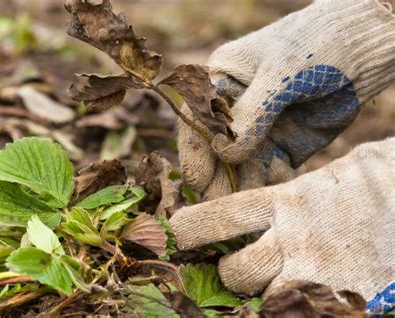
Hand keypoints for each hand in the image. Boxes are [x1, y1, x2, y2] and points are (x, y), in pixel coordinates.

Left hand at [170, 138, 394, 313]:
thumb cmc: (381, 179)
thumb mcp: (332, 175)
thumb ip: (296, 195)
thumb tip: (270, 206)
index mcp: (289, 200)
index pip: (225, 216)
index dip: (193, 227)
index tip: (174, 233)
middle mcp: (296, 237)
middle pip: (237, 270)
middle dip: (231, 275)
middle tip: (237, 270)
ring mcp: (320, 271)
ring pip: (265, 298)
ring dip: (262, 296)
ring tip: (274, 285)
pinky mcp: (347, 296)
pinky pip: (300, 311)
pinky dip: (293, 307)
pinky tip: (301, 297)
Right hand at [178, 0, 394, 198]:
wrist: (361, 53)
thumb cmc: (314, 47)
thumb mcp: (280, 74)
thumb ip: (252, 114)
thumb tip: (224, 153)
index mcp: (218, 85)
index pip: (196, 125)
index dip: (195, 155)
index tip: (199, 183)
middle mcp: (231, 113)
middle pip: (212, 154)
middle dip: (215, 180)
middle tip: (219, 207)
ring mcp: (256, 133)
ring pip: (238, 170)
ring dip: (241, 188)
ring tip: (248, 202)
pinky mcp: (279, 149)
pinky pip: (268, 174)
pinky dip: (270, 184)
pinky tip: (279, 182)